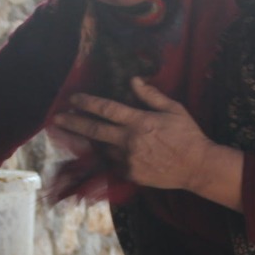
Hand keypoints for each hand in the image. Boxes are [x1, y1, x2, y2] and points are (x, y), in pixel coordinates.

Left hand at [53, 77, 242, 206]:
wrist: (197, 167)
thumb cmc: (187, 135)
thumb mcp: (173, 109)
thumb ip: (151, 95)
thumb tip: (133, 80)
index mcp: (139, 122)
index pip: (106, 109)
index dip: (87, 103)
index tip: (73, 98)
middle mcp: (129, 141)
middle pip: (94, 130)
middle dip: (73, 122)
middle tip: (57, 118)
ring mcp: (128, 160)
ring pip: (102, 148)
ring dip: (93, 141)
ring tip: (85, 133)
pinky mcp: (130, 174)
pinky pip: (113, 163)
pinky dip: (110, 156)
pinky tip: (109, 151)